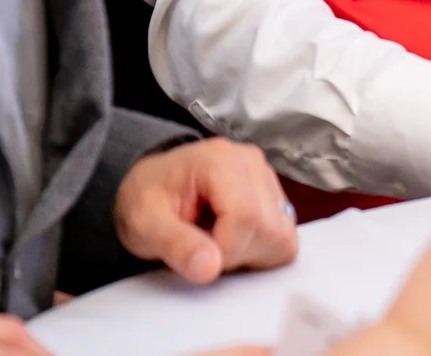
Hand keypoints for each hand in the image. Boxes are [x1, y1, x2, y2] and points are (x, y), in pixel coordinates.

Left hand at [114, 137, 298, 283]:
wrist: (150, 187)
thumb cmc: (146, 200)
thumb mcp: (145, 224)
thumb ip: (176, 245)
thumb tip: (210, 269)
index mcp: (219, 160)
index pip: (246, 216)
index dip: (225, 250)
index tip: (198, 257)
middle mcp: (251, 162)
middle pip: (269, 228)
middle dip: (238, 255)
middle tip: (206, 250)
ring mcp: (267, 177)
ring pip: (283, 236)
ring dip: (252, 255)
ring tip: (218, 244)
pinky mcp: (274, 195)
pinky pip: (284, 237)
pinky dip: (260, 250)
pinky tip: (232, 241)